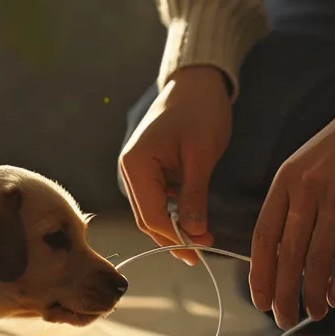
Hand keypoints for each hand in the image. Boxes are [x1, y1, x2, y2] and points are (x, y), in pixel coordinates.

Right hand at [119, 66, 231, 263]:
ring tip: (203, 239)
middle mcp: (130, 170)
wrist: (197, 83)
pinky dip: (175, 213)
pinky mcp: (150, 170)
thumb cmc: (200, 111)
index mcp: (136, 164)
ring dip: (174, 228)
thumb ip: (195, 196)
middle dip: (173, 238)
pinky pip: (159, 199)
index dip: (174, 238)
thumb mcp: (201, 155)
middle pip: (147, 218)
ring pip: (152, 211)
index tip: (199, 252)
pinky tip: (195, 220)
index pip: (151, 214)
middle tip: (203, 252)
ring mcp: (138, 170)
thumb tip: (194, 233)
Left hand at [251, 83, 334, 328]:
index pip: (264, 237)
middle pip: (288, 254)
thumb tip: (285, 253)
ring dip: (312, 293)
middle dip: (283, 293)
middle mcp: (307, 189)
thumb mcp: (308, 165)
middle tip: (282, 319)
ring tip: (312, 313)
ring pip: (318, 259)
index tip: (259, 300)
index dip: (260, 274)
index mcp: (286, 180)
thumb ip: (295, 203)